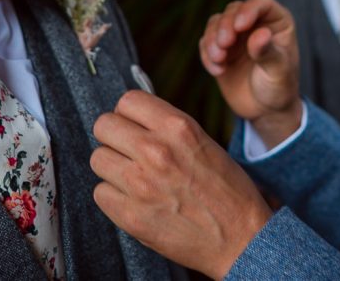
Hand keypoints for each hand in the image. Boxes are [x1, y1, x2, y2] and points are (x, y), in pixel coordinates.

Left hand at [91, 91, 272, 279]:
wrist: (242, 238)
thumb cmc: (228, 191)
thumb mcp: (204, 142)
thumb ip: (168, 129)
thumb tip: (134, 120)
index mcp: (178, 128)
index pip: (127, 101)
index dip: (129, 113)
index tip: (133, 125)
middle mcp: (156, 151)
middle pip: (104, 125)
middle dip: (114, 136)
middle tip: (127, 149)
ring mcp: (140, 184)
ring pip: (98, 158)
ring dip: (112, 166)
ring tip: (133, 176)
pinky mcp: (131, 216)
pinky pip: (100, 193)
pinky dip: (114, 196)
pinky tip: (134, 200)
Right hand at [199, 0, 302, 146]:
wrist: (265, 110)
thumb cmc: (280, 88)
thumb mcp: (279, 72)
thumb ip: (269, 52)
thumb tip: (260, 34)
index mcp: (277, 21)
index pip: (260, 2)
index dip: (248, 10)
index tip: (240, 26)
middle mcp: (255, 23)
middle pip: (233, 10)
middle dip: (225, 26)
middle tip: (224, 46)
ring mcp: (236, 35)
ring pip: (216, 23)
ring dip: (212, 39)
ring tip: (219, 60)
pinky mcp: (220, 48)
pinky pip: (205, 42)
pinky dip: (207, 54)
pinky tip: (217, 71)